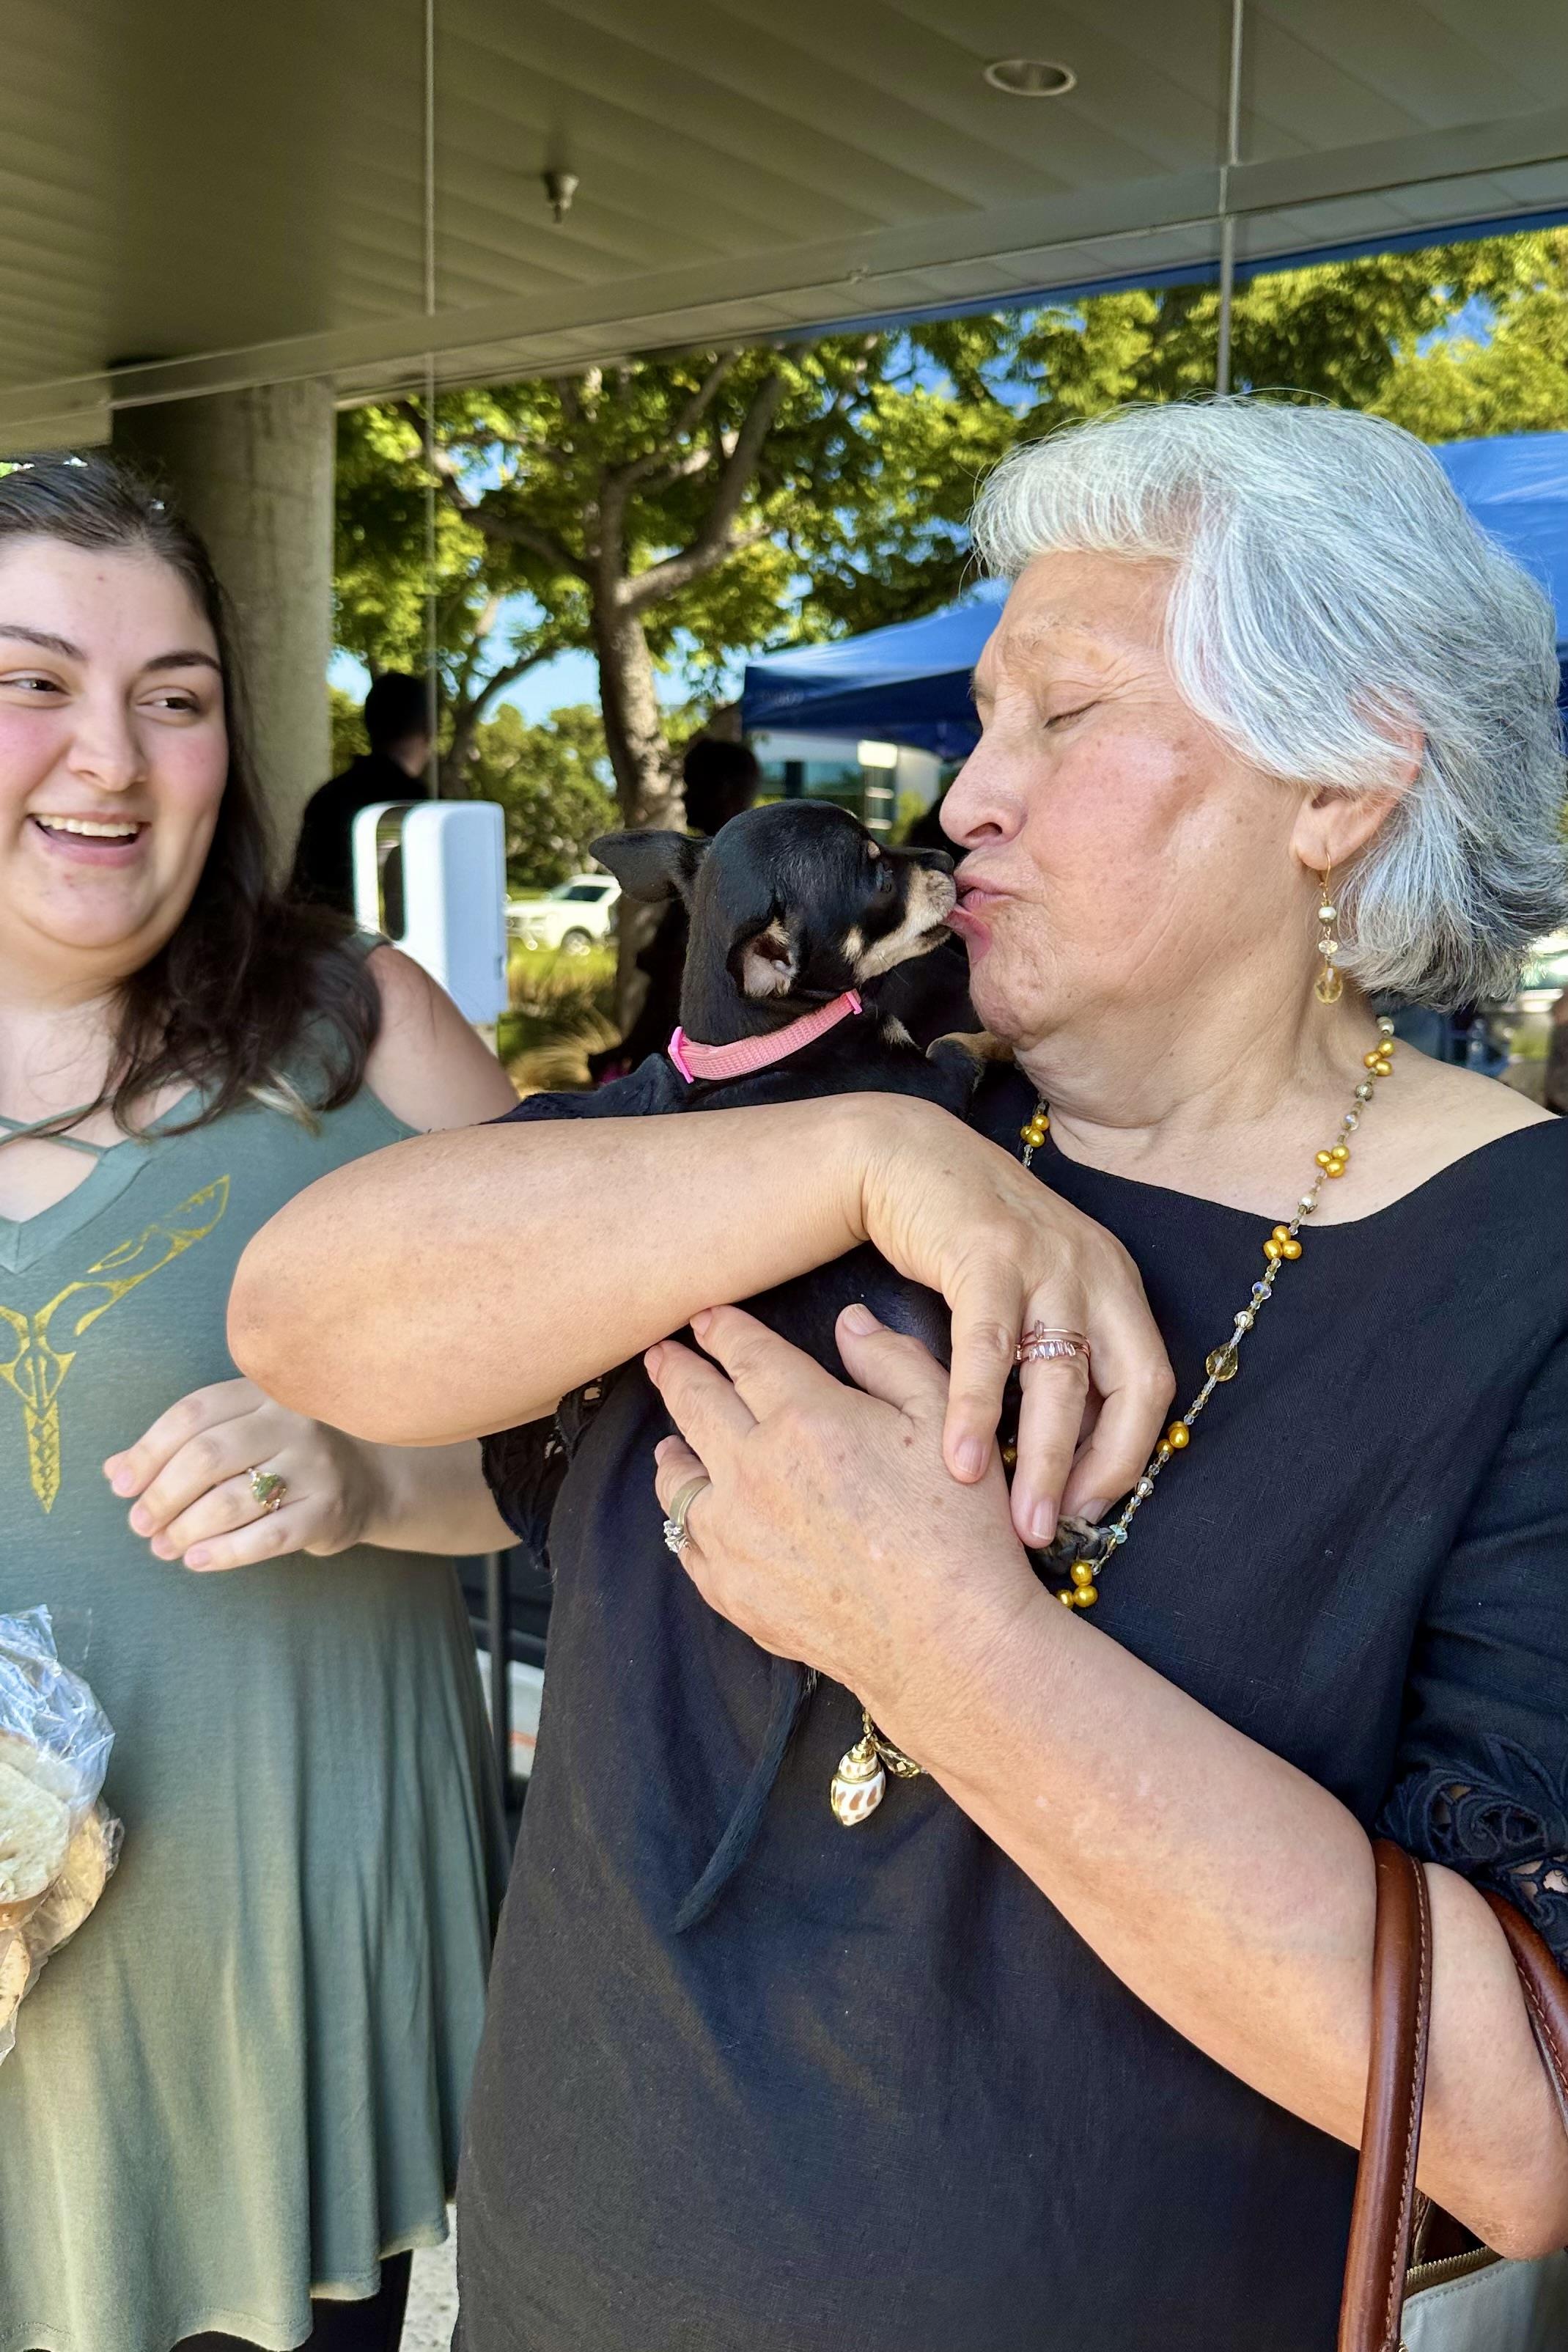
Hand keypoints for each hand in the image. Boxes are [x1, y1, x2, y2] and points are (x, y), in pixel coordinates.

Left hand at [104, 1378, 383, 1571]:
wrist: (367, 1482)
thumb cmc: (284, 1458)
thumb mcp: (238, 1437)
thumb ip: (179, 1449)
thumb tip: (115, 1471)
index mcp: (263, 1393)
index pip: (194, 1413)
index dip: (150, 1449)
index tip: (122, 1485)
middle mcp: (292, 1422)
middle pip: (209, 1454)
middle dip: (163, 1494)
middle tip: (139, 1523)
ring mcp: (315, 1465)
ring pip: (233, 1499)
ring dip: (186, 1528)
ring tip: (162, 1546)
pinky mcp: (328, 1510)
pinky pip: (266, 1536)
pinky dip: (224, 1552)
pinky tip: (196, 1560)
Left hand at [647, 1303, 1042, 1756]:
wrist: (948, 1643)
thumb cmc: (957, 1531)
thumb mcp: (942, 1421)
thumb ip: (891, 1360)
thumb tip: (849, 1322)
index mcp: (805, 1416)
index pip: (744, 1354)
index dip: (720, 1329)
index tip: (704, 1318)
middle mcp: (752, 1469)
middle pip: (693, 1403)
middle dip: (674, 1371)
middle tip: (660, 1357)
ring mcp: (733, 1534)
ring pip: (676, 1479)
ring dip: (671, 1450)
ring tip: (670, 1443)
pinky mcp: (731, 1590)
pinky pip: (688, 1543)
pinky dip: (687, 1521)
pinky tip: (697, 1516)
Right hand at [852, 1096, 1172, 1544]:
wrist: (903, 1158)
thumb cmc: (965, 1243)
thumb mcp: (1031, 1296)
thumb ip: (1052, 1359)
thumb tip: (1057, 1460)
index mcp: (1116, 1285)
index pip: (1148, 1386)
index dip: (1125, 1456)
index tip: (1086, 1510)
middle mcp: (1096, 1271)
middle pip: (1123, 1389)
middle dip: (1094, 1475)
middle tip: (1056, 1536)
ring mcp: (1046, 1260)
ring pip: (1060, 1380)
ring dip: (1042, 1461)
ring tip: (1016, 1524)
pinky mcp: (988, 1253)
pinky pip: (989, 1349)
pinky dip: (978, 1412)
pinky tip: (960, 1461)